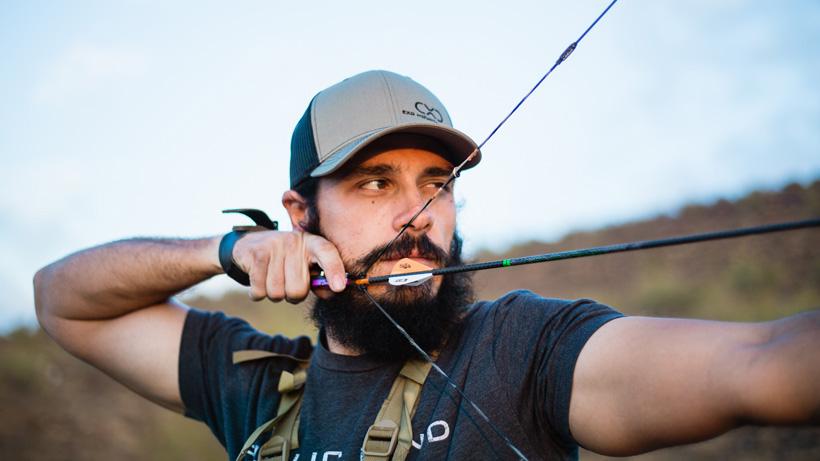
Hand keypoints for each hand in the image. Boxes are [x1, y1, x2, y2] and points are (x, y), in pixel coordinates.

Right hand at [231, 231, 346, 301]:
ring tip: (273, 279)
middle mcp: (293, 242)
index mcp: (311, 243)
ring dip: (274, 294)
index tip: (339, 287)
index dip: (334, 269)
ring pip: (277, 293)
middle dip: (292, 296)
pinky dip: (257, 293)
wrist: (250, 244)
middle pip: (297, 289)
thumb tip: (332, 292)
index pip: (327, 252)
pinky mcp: (256, 254)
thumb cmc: (285, 260)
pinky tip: (259, 280)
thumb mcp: (304, 265)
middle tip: (288, 283)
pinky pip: (259, 291)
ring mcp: (273, 246)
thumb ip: (319, 280)